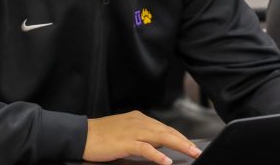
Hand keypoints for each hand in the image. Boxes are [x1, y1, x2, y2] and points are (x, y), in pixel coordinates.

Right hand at [83, 111, 200, 163]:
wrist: (82, 135)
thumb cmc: (101, 136)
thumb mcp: (125, 132)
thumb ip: (142, 136)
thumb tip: (158, 145)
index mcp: (139, 119)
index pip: (164, 128)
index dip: (179, 137)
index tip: (190, 145)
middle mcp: (139, 122)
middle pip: (167, 131)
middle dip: (184, 141)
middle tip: (197, 150)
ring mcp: (133, 131)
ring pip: (161, 137)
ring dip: (179, 145)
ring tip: (191, 153)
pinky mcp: (125, 142)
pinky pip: (145, 148)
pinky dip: (157, 154)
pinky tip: (166, 161)